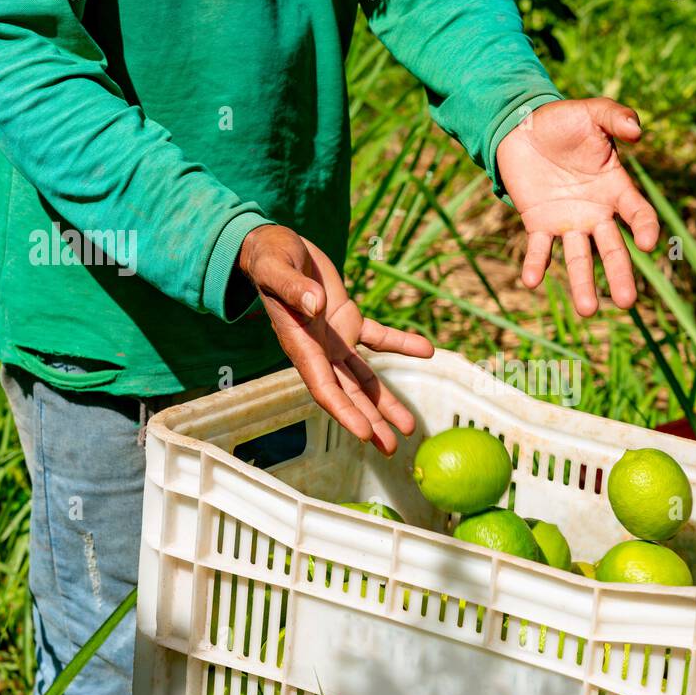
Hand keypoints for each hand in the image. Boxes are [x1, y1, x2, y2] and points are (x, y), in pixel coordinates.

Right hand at [238, 224, 433, 454]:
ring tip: (410, 427)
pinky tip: (427, 351)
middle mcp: (319, 350)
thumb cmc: (268, 257)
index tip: (363, 433)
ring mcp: (335, 338)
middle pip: (348, 394)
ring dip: (386, 402)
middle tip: (392, 448)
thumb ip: (292, 288)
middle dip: (369, 421)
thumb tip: (315, 306)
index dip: (344, 411)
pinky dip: (402, 344)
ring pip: (365, 378)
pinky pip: (380, 337)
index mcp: (299, 344)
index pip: (323, 387)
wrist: (274, 245)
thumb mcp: (274, 269)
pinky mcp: (349, 320)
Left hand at [496, 98, 659, 315]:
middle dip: (620, 275)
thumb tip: (637, 132)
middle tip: (626, 303)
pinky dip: (536, 265)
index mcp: (616, 189)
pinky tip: (532, 281)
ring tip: (588, 311)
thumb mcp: (592, 113)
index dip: (645, 228)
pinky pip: (540, 249)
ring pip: (580, 258)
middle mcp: (596, 213)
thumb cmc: (565, 122)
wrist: (523, 128)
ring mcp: (568, 222)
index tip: (648, 244)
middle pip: (613, 249)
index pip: (638, 214)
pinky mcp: (539, 224)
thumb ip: (616, 117)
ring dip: (583, 284)